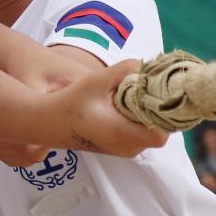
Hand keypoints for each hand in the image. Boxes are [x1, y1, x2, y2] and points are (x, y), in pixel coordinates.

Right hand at [50, 61, 167, 157]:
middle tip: (147, 90)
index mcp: (122, 133)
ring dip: (148, 116)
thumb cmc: (71, 102)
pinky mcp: (119, 148)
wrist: (49, 123)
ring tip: (133, 97)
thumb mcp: (97, 80)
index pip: (162, 133)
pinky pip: (140, 135)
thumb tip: (148, 65)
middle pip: (159, 131)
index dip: (166, 114)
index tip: (160, 95)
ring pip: (150, 133)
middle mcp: (126, 147)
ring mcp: (124, 150)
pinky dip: (139, 121)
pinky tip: (125, 106)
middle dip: (157, 111)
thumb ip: (125, 70)